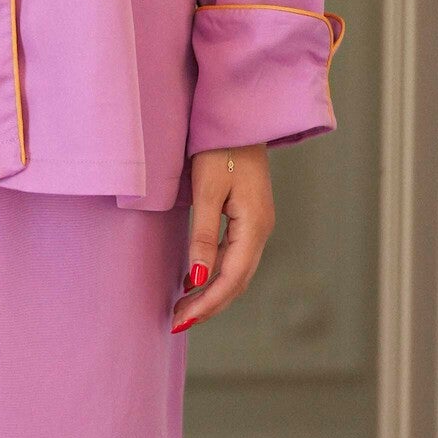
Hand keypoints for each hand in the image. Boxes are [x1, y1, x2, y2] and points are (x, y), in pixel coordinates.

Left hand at [172, 145, 273, 332]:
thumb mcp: (207, 191)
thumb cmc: (220, 147)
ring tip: (184, 308)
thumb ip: (203, 236)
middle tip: (176, 321)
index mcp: (254, 226)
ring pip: (238, 272)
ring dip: (212, 293)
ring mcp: (258, 224)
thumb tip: (196, 279)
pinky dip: (217, 275)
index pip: (231, 278)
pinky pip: (236, 257)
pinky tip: (196, 280)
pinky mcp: (250, 217)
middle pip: (237, 281)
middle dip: (209, 305)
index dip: (207, 303)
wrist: (240, 116)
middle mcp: (261, 229)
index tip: (180, 320)